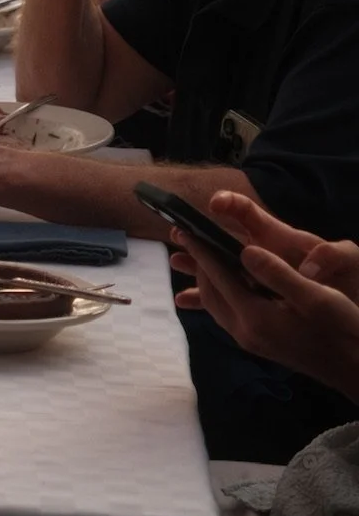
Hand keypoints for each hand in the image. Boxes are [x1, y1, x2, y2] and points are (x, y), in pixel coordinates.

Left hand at [171, 193, 358, 399]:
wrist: (355, 369)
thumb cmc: (341, 329)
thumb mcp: (315, 297)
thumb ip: (278, 274)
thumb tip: (245, 250)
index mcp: (255, 318)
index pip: (218, 277)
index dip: (200, 251)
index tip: (182, 229)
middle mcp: (246, 332)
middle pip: (210, 292)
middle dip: (198, 264)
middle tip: (187, 238)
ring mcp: (251, 342)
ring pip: (216, 306)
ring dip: (206, 280)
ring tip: (200, 257)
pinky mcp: (259, 346)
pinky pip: (227, 315)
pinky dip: (219, 295)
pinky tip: (224, 286)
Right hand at [191, 192, 358, 302]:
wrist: (353, 312)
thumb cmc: (352, 278)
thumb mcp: (349, 260)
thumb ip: (332, 255)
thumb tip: (306, 267)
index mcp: (281, 239)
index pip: (250, 215)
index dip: (232, 205)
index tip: (215, 204)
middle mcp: (264, 253)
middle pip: (224, 241)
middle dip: (200, 238)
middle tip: (176, 234)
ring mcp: (259, 276)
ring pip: (221, 269)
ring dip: (198, 266)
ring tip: (175, 263)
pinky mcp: (259, 297)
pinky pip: (226, 295)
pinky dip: (206, 297)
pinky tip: (184, 302)